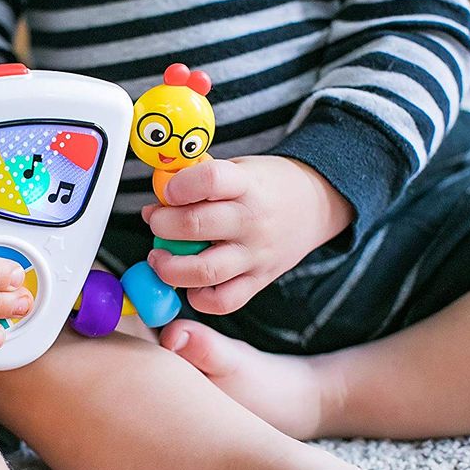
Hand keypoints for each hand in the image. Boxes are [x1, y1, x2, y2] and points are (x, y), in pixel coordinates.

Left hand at [143, 156, 352, 313]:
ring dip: (169, 267)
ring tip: (160, 257)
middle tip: (157, 222)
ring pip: (204, 271)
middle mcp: (252, 221)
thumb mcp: (236, 168)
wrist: (315, 204)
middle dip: (163, 225)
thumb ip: (195, 182)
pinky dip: (197, 297)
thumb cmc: (264, 185)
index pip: (210, 180)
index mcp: (246, 184)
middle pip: (196, 226)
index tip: (167, 191)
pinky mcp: (258, 281)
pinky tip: (189, 281)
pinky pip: (222, 301)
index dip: (178, 186)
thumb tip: (155, 206)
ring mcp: (256, 255)